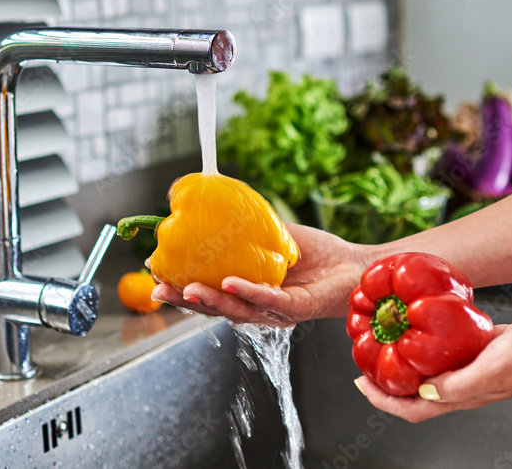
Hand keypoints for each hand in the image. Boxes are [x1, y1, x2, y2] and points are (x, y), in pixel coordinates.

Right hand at [149, 223, 370, 326]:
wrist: (357, 265)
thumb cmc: (317, 253)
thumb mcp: (274, 236)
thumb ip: (247, 228)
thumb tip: (214, 200)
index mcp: (248, 292)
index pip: (209, 291)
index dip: (181, 284)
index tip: (155, 270)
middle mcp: (258, 306)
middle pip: (215, 307)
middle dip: (185, 300)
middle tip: (158, 288)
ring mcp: (276, 311)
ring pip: (237, 309)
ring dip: (209, 300)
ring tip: (185, 289)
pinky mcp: (296, 309)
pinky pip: (267, 300)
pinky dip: (246, 291)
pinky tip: (227, 282)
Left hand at [355, 315, 511, 421]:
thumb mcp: (493, 369)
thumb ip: (459, 385)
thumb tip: (425, 391)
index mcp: (463, 397)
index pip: (412, 409)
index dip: (382, 400)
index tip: (360, 382)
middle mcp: (464, 385)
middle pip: (415, 391)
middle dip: (387, 379)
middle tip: (367, 356)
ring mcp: (473, 367)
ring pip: (430, 368)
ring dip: (407, 357)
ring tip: (388, 336)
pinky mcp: (483, 348)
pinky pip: (450, 347)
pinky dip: (433, 338)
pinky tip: (426, 319)